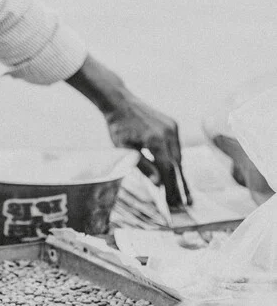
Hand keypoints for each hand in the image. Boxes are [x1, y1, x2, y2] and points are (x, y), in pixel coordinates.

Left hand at [66, 55, 189, 208]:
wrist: (120, 102)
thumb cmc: (118, 127)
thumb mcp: (125, 149)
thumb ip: (143, 166)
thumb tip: (159, 183)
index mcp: (156, 141)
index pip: (168, 170)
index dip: (172, 188)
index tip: (175, 203)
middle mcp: (168, 134)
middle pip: (177, 165)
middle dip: (180, 185)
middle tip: (186, 203)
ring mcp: (172, 128)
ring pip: (179, 155)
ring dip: (179, 173)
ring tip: (183, 191)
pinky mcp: (172, 124)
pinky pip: (177, 146)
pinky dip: (176, 159)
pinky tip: (176, 171)